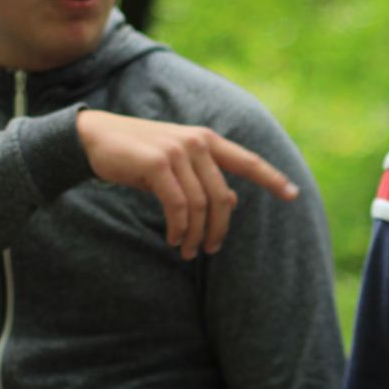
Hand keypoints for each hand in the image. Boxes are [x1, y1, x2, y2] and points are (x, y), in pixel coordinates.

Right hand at [76, 110, 298, 257]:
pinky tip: (173, 238)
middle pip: (223, 197)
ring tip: (186, 250)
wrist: (95, 138)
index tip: (293, 195)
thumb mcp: (176, 167)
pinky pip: (178, 205)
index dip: (272, 179)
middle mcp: (197, 142)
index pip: (248, 161)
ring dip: (194, 234)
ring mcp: (178, 151)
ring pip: (201, 205)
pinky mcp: (158, 163)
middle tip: (209, 250)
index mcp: (207, 140)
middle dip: (219, 229)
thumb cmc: (138, 155)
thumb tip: (232, 203)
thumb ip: (204, 180)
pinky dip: (178, 227)